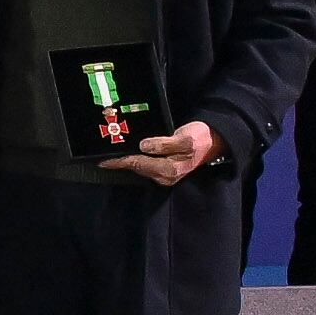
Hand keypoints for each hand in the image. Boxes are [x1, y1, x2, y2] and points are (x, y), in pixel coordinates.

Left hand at [100, 120, 225, 187]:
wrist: (214, 141)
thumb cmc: (199, 138)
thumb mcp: (184, 138)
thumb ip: (164, 144)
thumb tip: (144, 146)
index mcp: (168, 169)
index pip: (137, 164)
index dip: (119, 162)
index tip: (102, 161)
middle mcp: (164, 176)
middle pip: (136, 168)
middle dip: (120, 162)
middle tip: (101, 154)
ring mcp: (165, 174)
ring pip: (140, 168)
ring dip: (126, 161)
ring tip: (111, 153)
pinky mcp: (165, 169)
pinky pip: (145, 165)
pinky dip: (135, 159)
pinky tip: (129, 153)